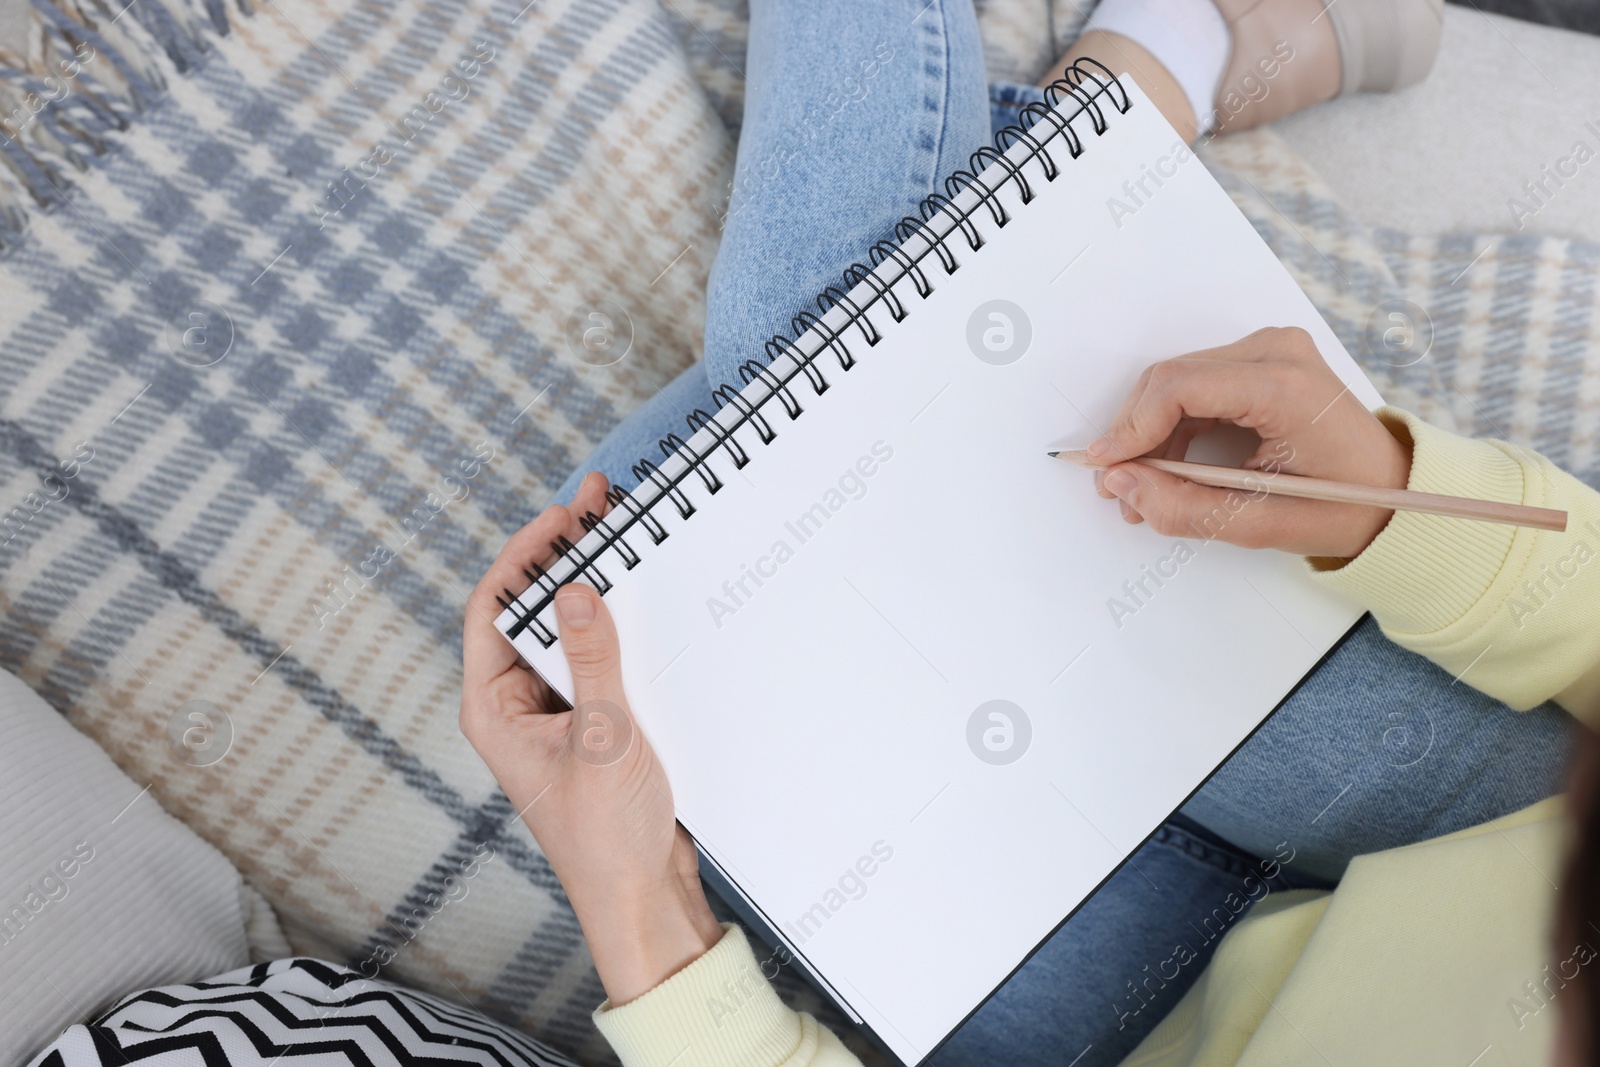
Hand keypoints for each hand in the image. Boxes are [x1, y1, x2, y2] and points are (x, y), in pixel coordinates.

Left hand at [461, 472, 721, 1004]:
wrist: (643, 897)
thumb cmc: (605, 838)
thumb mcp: (603, 740)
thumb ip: (592, 663)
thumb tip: (576, 589)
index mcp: (495, 711)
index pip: (492, 610)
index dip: (521, 556)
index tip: (558, 516)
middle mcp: (519, 706)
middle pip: (531, 610)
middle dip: (563, 556)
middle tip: (597, 505)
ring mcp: (559, 712)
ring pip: (569, 630)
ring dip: (594, 584)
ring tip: (624, 531)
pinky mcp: (597, 721)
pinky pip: (601, 657)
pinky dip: (620, 622)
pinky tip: (647, 594)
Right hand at [1088, 327, 1411, 557]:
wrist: (1397, 492)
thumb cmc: (1347, 507)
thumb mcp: (1260, 523)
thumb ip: (1183, 508)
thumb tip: (1122, 485)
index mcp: (1284, 387)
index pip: (1177, 387)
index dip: (1130, 428)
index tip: (1105, 469)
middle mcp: (1278, 352)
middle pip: (1170, 379)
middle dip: (1134, 433)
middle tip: (1117, 487)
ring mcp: (1272, 351)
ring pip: (1177, 381)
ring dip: (1149, 431)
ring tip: (1141, 484)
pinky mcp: (1265, 361)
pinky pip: (1197, 385)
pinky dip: (1172, 424)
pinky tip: (1167, 464)